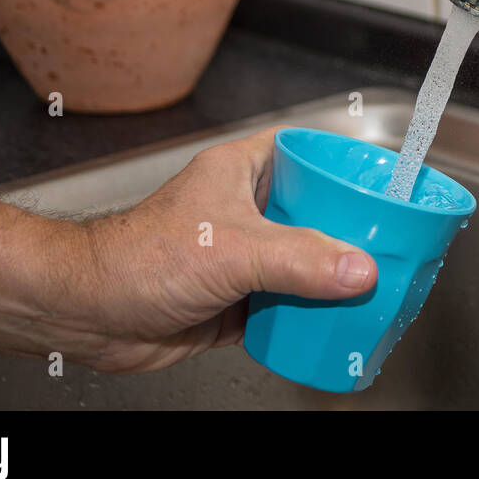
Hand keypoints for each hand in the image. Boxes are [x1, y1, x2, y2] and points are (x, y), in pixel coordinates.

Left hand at [58, 126, 376, 372]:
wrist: (89, 314)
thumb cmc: (138, 258)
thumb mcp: (234, 250)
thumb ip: (301, 259)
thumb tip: (358, 270)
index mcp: (245, 171)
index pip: (312, 154)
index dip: (350, 167)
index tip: (386, 187)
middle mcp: (246, 209)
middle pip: (318, 214)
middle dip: (351, 235)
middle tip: (389, 248)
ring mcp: (242, 255)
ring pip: (305, 263)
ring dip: (332, 280)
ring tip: (372, 289)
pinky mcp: (236, 299)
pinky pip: (287, 305)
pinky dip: (309, 316)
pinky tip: (333, 324)